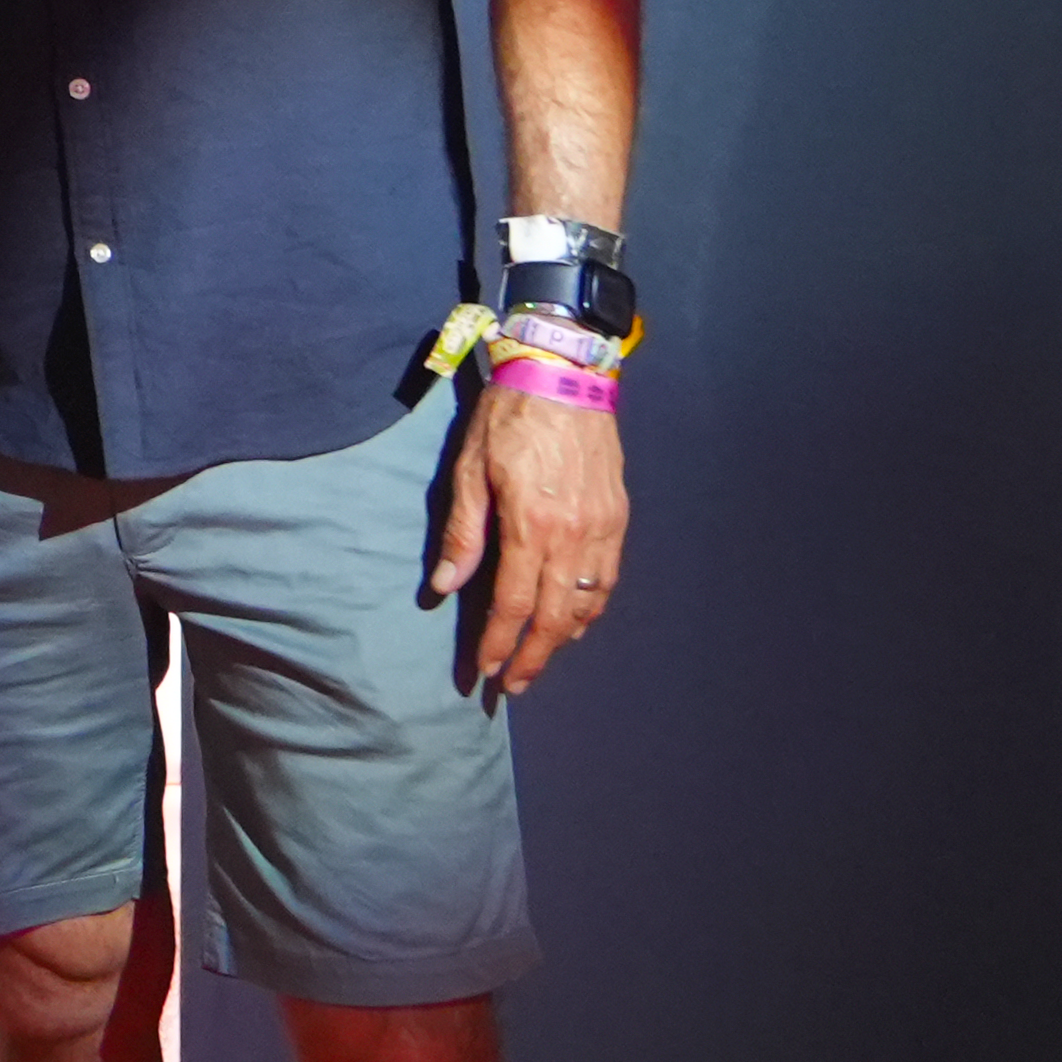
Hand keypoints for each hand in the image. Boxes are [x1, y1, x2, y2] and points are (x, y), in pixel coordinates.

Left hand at [429, 378, 625, 701]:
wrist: (564, 374)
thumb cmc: (508, 417)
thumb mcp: (470, 469)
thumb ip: (463, 533)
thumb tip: (443, 587)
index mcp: (531, 525)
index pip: (514, 605)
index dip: (499, 644)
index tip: (485, 672)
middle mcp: (573, 535)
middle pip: (554, 617)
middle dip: (534, 658)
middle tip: (514, 687)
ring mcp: (602, 528)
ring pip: (587, 603)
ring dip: (563, 638)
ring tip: (540, 658)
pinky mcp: (618, 517)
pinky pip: (608, 578)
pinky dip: (591, 607)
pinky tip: (575, 618)